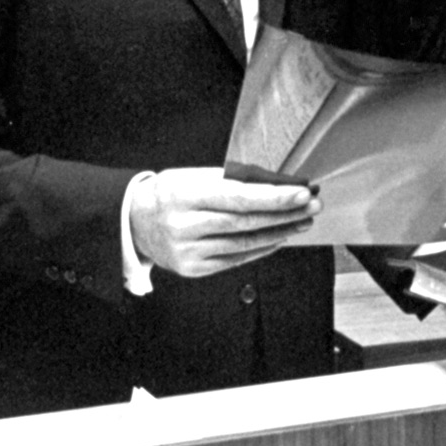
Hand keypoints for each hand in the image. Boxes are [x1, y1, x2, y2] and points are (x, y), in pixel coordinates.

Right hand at [128, 167, 318, 277]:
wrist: (133, 222)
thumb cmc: (169, 193)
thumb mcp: (193, 176)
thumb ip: (232, 181)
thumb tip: (277, 184)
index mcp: (184, 194)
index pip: (237, 197)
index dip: (273, 197)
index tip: (301, 193)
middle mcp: (184, 226)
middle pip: (245, 223)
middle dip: (284, 214)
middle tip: (312, 205)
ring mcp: (187, 251)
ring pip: (244, 244)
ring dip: (279, 232)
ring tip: (302, 221)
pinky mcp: (192, 269)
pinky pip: (235, 259)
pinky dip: (261, 248)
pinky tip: (278, 237)